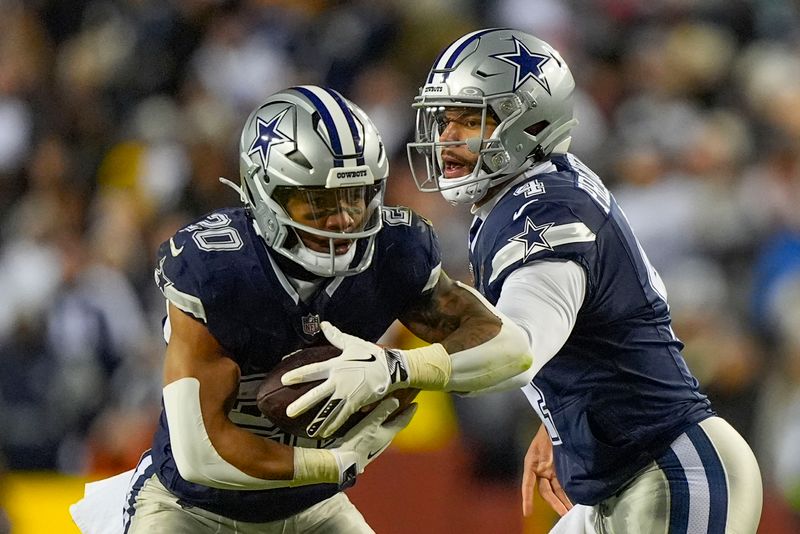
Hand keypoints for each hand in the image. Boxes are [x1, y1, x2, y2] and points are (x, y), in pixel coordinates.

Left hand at [281, 321, 408, 437]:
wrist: (392, 368)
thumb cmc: (372, 355)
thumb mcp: (353, 343)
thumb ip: (336, 336)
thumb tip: (323, 324)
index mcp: (336, 365)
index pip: (313, 370)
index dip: (298, 375)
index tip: (284, 380)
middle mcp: (339, 380)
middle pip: (317, 394)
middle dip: (302, 404)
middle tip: (289, 412)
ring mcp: (348, 393)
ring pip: (330, 409)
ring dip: (319, 421)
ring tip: (309, 431)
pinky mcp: (357, 402)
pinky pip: (343, 416)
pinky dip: (334, 424)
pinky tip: (326, 433)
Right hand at [330, 398, 416, 484]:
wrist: (342, 462)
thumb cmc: (357, 442)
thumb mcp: (370, 424)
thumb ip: (382, 411)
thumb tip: (396, 400)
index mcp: (388, 434)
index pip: (403, 421)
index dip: (409, 412)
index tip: (415, 404)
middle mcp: (383, 441)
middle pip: (394, 426)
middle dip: (398, 415)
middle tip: (401, 404)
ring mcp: (374, 446)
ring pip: (384, 431)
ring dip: (386, 421)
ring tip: (384, 412)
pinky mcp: (364, 448)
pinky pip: (374, 435)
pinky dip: (375, 427)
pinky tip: (368, 426)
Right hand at [522, 424, 572, 516]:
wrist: (557, 421)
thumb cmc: (550, 426)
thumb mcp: (547, 436)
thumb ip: (552, 446)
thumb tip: (561, 456)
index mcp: (532, 462)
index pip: (528, 483)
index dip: (527, 497)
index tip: (527, 512)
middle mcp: (540, 469)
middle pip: (546, 491)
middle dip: (555, 503)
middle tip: (565, 514)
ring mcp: (550, 470)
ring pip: (555, 490)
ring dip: (562, 502)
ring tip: (570, 512)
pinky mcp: (560, 470)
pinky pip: (562, 485)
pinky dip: (567, 494)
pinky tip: (573, 502)